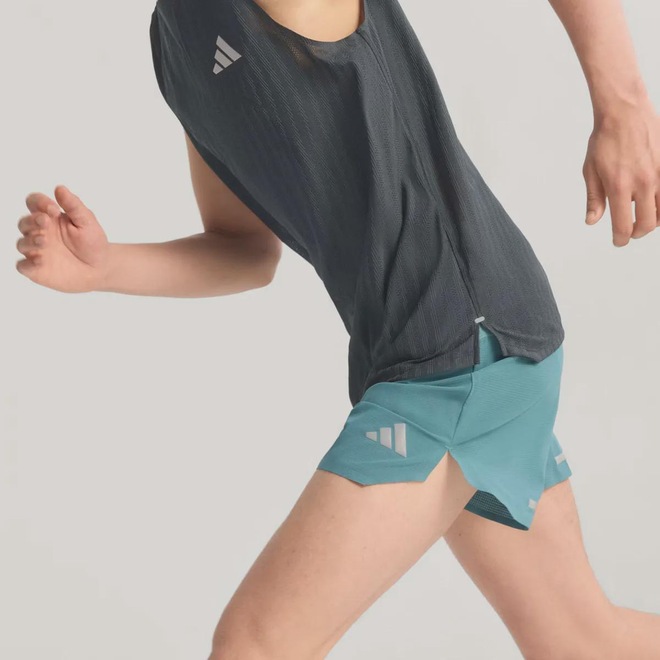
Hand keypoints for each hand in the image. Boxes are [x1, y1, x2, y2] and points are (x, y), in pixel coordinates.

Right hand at [16, 185, 109, 291]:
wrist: (100, 269)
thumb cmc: (93, 243)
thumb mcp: (87, 222)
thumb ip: (73, 205)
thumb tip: (59, 188)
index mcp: (50, 218)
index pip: (34, 203)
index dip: (39, 202)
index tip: (54, 209)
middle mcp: (40, 233)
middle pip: (24, 222)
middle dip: (32, 221)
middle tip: (45, 222)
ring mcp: (37, 251)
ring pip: (22, 243)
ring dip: (30, 241)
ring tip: (44, 241)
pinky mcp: (37, 269)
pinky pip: (23, 266)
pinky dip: (27, 263)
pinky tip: (40, 261)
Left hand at [582, 100, 659, 246]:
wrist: (625, 112)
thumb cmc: (605, 141)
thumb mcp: (591, 171)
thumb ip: (595, 199)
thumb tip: (593, 221)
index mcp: (619, 186)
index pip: (623, 225)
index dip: (620, 239)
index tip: (618, 241)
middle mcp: (643, 182)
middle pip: (648, 223)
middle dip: (637, 232)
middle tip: (630, 232)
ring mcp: (659, 174)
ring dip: (653, 219)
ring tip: (643, 218)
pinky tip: (654, 202)